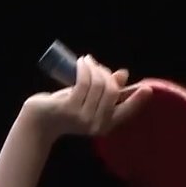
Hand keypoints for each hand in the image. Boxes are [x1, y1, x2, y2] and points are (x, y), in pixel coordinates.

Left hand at [24, 55, 151, 138]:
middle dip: (106, 73)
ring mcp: (82, 117)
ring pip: (98, 84)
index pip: (125, 113)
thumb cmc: (63, 109)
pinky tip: (81, 62)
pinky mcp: (69, 108)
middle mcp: (95, 124)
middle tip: (95, 64)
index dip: (137, 101)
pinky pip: (83, 81)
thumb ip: (105, 89)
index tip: (147, 88)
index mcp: (104, 126)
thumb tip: (123, 74)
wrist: (37, 121)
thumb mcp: (87, 99)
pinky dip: (84, 68)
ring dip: (93, 67)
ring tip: (86, 60)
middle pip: (111, 91)